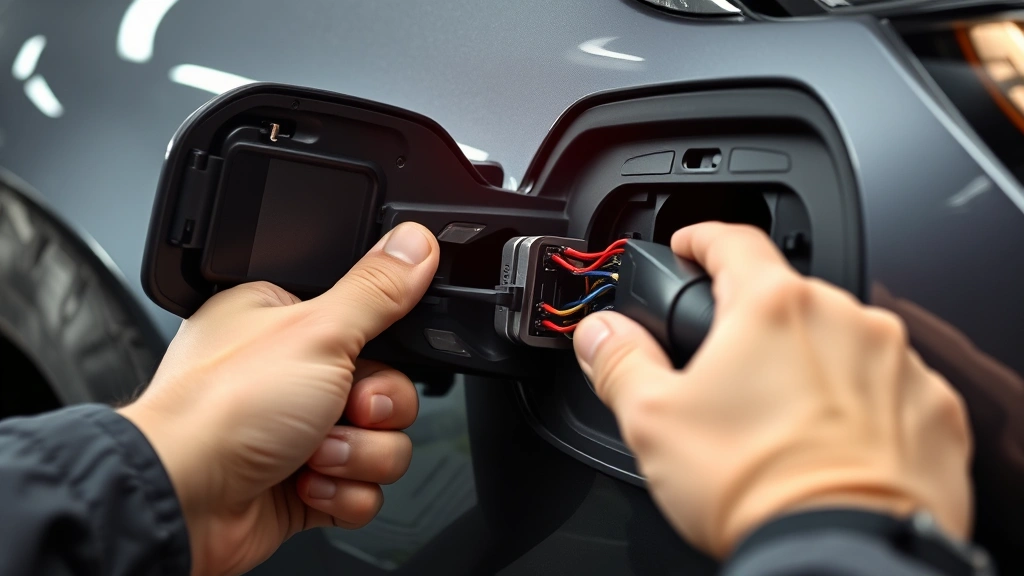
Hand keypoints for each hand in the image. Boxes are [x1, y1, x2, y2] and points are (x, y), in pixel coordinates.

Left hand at [118, 222, 439, 575]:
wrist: (182, 501)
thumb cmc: (220, 408)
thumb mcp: (316, 331)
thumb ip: (376, 289)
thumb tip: (414, 243)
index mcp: (289, 325)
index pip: (374, 327)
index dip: (388, 347)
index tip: (377, 354)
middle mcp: (294, 378)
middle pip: (389, 391)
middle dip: (373, 412)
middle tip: (343, 409)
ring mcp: (300, 434)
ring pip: (383, 444)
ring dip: (356, 455)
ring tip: (312, 453)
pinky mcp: (306, 484)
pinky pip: (363, 490)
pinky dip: (342, 493)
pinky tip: (304, 483)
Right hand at [573, 222, 972, 557]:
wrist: (844, 552)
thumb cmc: (756, 486)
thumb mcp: (654, 421)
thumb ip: (621, 361)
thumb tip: (600, 332)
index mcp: (772, 307)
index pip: (732, 241)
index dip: (701, 238)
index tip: (689, 245)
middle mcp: (843, 319)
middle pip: (786, 299)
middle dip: (755, 324)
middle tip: (727, 375)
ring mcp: (896, 362)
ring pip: (840, 340)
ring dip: (810, 364)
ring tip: (779, 421)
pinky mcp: (932, 408)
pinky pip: (888, 386)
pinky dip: (860, 403)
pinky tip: (831, 442)